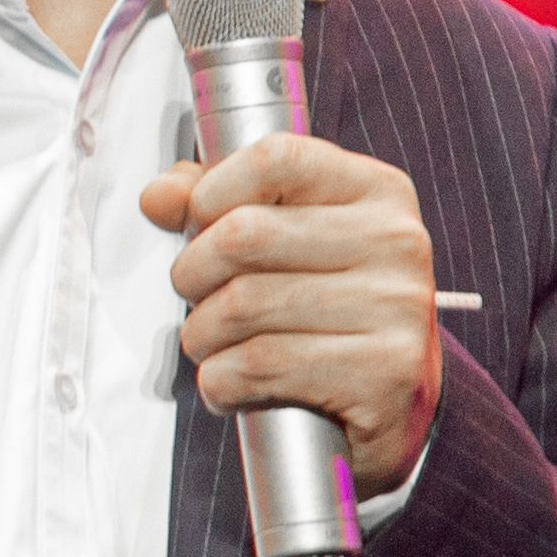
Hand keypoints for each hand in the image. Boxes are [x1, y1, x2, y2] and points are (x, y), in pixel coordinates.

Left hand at [141, 129, 442, 492]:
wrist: (394, 397)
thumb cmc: (324, 306)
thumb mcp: (283, 238)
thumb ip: (216, 203)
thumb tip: (158, 197)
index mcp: (375, 191)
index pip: (274, 158)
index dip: (211, 193)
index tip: (199, 227)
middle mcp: (396, 240)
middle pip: (243, 235)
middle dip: (192, 274)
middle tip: (197, 298)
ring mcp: (398, 306)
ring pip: (243, 305)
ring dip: (201, 335)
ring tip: (212, 345)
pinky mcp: (386, 372)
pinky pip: (261, 365)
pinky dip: (221, 380)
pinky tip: (232, 384)